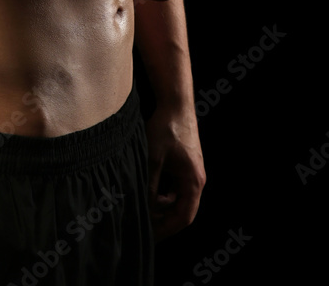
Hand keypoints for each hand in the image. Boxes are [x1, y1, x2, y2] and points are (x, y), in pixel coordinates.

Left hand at [144, 103, 205, 242]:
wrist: (175, 103)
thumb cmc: (166, 128)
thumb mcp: (153, 158)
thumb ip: (149, 185)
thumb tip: (143, 207)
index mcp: (193, 181)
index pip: (184, 216)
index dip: (167, 229)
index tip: (151, 236)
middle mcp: (196, 179)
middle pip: (182, 210)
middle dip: (163, 220)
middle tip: (144, 226)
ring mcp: (191, 172)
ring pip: (178, 199)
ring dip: (162, 207)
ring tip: (144, 210)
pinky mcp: (185, 165)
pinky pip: (176, 188)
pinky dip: (164, 194)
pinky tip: (149, 192)